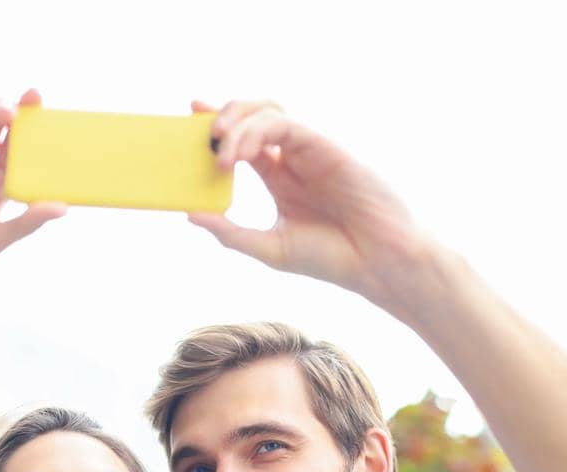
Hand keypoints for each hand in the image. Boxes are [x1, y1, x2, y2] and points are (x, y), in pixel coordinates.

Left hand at [189, 99, 435, 310]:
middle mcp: (293, 159)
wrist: (376, 264)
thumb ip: (230, 232)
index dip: (217, 126)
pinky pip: (285, 124)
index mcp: (280, 178)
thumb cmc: (331, 259)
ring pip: (268, 112)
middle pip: (253, 117)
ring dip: (237, 124)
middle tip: (201, 136)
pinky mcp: (324, 147)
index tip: (190, 114)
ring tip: (219, 152)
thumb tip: (189, 214)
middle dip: (223, 117)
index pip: (242, 142)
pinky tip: (239, 154)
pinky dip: (257, 132)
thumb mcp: (269, 248)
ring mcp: (309, 151)